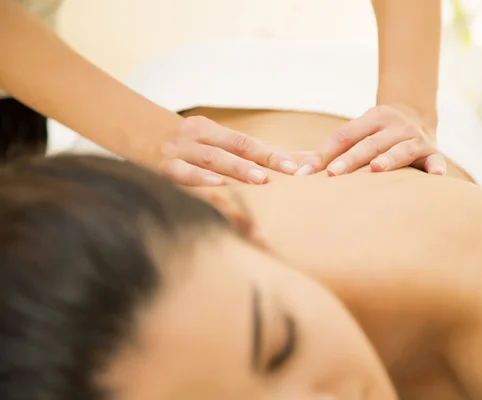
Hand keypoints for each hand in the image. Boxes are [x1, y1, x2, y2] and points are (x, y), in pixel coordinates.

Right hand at [159, 116, 297, 185]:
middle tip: (289, 169)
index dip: (273, 152)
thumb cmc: (177, 144)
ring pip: (213, 158)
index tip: (298, 164)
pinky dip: (201, 178)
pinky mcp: (163, 167)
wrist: (129, 130)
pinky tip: (218, 184)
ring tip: (260, 178)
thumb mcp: (203, 141)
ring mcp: (181, 151)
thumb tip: (273, 168)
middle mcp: (199, 138)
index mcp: (211, 131)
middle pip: (236, 146)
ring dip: (238, 168)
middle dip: (264, 157)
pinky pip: (184, 173)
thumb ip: (236, 155)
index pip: (248, 141)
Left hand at [294, 105, 445, 175]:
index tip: (307, 172)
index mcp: (371, 118)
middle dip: (352, 158)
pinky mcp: (432, 152)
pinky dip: (436, 166)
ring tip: (377, 169)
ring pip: (401, 149)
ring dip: (390, 158)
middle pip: (370, 143)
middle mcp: (393, 126)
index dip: (325, 152)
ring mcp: (414, 138)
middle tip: (334, 173)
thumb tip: (295, 168)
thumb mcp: (356, 134)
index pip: (345, 134)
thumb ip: (328, 150)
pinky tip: (436, 175)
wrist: (417, 116)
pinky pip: (435, 159)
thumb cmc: (375, 134)